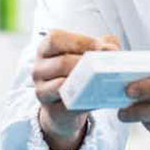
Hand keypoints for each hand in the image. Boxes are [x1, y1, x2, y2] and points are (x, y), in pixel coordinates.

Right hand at [31, 30, 120, 149]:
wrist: (67, 105)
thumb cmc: (78, 72)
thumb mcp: (88, 53)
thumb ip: (102, 44)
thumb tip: (111, 48)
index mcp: (45, 49)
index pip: (56, 39)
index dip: (81, 42)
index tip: (102, 48)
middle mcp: (38, 68)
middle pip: (62, 62)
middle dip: (88, 64)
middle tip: (107, 67)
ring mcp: (41, 90)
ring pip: (61, 85)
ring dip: (86, 83)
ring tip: (103, 82)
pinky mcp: (50, 110)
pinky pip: (68, 105)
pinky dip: (85, 101)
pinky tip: (98, 97)